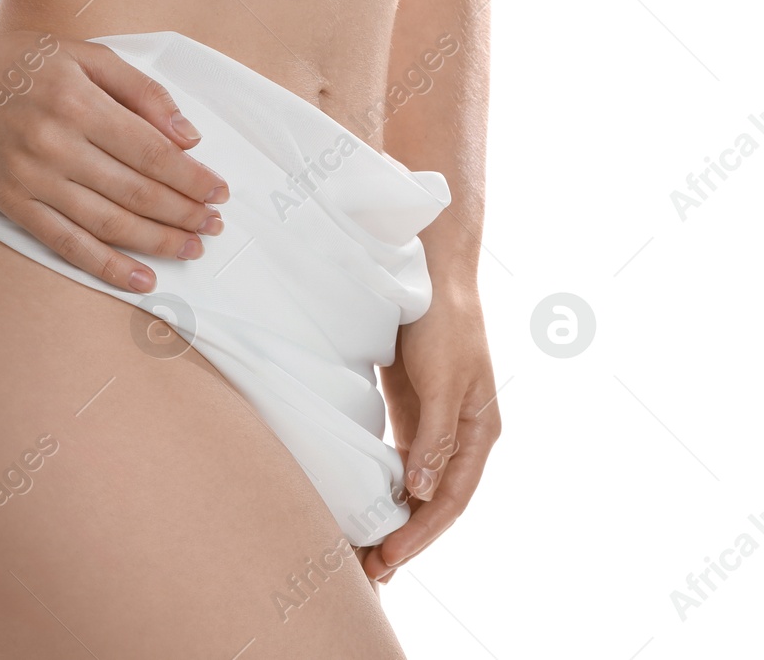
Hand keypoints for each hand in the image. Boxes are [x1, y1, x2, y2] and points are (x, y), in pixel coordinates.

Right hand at [0, 30, 229, 292]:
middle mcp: (55, 144)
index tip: (219, 192)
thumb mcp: (84, 54)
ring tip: (191, 250)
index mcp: (78, 102)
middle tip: (214, 226)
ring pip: (108, 222)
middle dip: (184, 213)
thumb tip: (188, 137)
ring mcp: (32, 179)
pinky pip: (67, 244)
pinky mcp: (12, 204)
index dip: (191, 178)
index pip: (151, 151)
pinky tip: (141, 279)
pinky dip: (107, 266)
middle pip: (136, 191)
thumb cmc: (19, 62)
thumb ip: (140, 91)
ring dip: (157, 242)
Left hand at [363, 286, 500, 582]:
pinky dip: (385, 486)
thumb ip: (433, 435)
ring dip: (395, 517)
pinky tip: (365, 505)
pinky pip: (400, 460)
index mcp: (479, 431)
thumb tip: (421, 490)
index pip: (451, 498)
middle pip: (435, 499)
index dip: (423, 533)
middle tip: (371, 570)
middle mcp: (460, 434)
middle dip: (408, 536)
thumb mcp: (441, 379)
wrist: (431, 274)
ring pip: (417, 484)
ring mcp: (435, 423)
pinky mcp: (412, 409)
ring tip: (365, 549)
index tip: (390, 558)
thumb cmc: (444, 322)